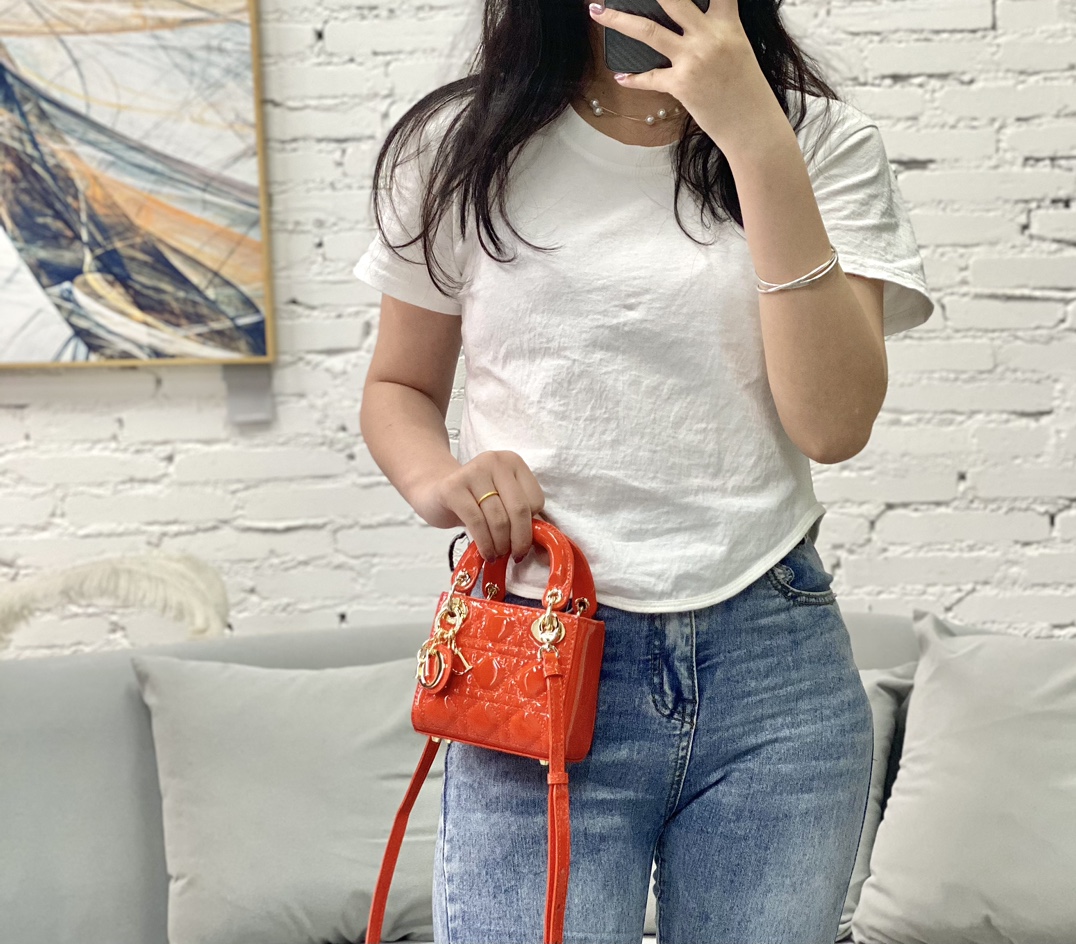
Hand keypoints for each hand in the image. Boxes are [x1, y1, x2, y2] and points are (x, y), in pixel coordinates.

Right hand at [413, 451, 545, 562]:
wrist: (433, 490)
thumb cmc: (473, 500)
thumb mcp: (501, 500)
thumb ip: (520, 515)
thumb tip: (541, 548)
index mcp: (512, 461)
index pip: (535, 500)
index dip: (531, 525)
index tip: (523, 540)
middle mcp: (494, 461)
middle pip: (519, 509)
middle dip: (519, 539)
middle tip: (516, 555)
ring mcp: (472, 471)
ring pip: (498, 519)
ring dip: (501, 544)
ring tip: (498, 553)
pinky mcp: (453, 487)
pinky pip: (477, 523)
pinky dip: (485, 543)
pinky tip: (486, 552)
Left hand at [588, 0, 784, 154]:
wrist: (752, 126)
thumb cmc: (747, 91)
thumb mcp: (737, 50)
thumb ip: (714, 32)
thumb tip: (684, 28)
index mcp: (727, 24)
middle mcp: (708, 37)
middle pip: (672, 0)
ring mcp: (693, 59)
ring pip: (647, 31)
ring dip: (618, 20)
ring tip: (598, 12)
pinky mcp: (680, 84)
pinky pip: (649, 77)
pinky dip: (633, 78)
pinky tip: (622, 77)